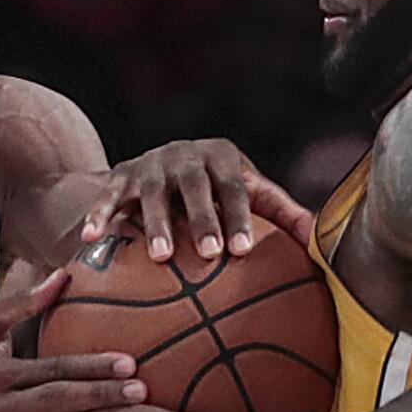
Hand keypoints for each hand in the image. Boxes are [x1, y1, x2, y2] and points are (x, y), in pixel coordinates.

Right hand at [82, 139, 313, 261]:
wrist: (158, 167)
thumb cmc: (215, 189)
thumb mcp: (245, 192)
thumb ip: (280, 213)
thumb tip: (321, 241)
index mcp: (221, 156)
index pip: (235, 186)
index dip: (239, 216)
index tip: (242, 251)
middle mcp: (184, 154)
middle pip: (194, 185)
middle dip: (201, 217)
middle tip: (208, 254)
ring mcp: (150, 164)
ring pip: (151, 192)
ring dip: (154, 223)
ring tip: (159, 257)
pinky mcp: (119, 176)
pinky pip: (107, 196)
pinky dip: (99, 215)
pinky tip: (91, 239)